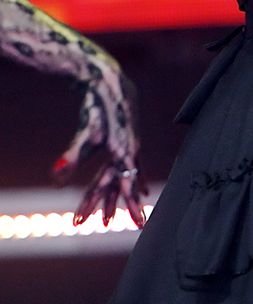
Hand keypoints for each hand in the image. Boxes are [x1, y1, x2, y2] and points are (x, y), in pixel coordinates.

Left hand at [53, 72, 147, 227]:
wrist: (109, 79)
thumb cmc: (96, 106)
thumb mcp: (84, 133)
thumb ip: (72, 157)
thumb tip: (57, 178)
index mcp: (124, 152)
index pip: (127, 185)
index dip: (130, 205)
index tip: (138, 224)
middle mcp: (132, 149)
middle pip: (127, 180)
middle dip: (123, 202)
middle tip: (126, 224)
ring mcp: (133, 142)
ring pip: (131, 171)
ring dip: (128, 190)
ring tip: (137, 205)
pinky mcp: (130, 136)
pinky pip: (136, 161)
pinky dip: (138, 175)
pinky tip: (144, 182)